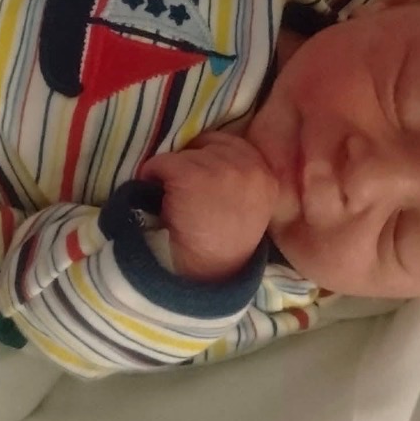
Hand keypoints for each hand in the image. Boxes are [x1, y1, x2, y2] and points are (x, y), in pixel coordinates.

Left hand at [138, 132, 277, 281]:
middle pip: (207, 144)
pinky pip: (160, 163)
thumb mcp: (249, 207)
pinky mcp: (189, 175)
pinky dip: (152, 178)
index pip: (232, 144)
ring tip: (178, 201)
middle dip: (194, 163)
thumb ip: (241, 177)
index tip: (203, 183)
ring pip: (183, 154)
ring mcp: (220, 169)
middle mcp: (248, 167)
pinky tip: (161, 202)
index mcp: (267, 176)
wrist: (207, 276)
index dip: (210, 159)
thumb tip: (207, 153)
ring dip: (174, 173)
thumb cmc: (224, 246)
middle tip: (190, 195)